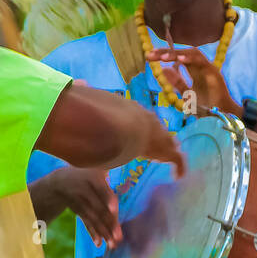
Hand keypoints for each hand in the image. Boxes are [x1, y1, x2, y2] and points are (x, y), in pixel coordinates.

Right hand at [39, 83, 185, 176]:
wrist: (112, 126)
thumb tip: (77, 83)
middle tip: (163, 148)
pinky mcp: (163, 148)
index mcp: (129, 108)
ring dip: (169, 151)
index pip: (139, 117)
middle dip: (160, 137)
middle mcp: (146, 118)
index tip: (141, 131)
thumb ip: (83, 93)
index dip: (142, 126)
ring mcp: (157, 132)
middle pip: (156, 128)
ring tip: (172, 162)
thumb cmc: (95, 115)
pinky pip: (175, 158)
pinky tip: (179, 175)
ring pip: (167, 141)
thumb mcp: (88, 103)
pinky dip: (178, 166)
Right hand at [54, 167, 121, 247]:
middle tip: (118, 237)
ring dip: (103, 232)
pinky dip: (92, 233)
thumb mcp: (98, 169)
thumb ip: (110, 173)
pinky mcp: (78, 211)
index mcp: (93, 177)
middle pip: (99, 208)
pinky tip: (98, 243)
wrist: (63, 181)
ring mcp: (80, 202)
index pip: (102, 190)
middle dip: (109, 224)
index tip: (113, 210)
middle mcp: (85, 190)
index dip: (108, 199)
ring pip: (93, 219)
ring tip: (112, 245)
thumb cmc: (90, 174)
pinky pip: (86, 223)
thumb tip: (124, 166)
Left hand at [146, 46, 242, 117]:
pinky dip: (191, 59)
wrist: (222, 117)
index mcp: (194, 70)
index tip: (149, 57)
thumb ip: (177, 82)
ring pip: (193, 53)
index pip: (178, 58)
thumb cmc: (207, 108)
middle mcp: (201, 67)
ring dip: (176, 54)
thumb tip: (164, 70)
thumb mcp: (187, 95)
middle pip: (183, 52)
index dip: (164, 55)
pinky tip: (180, 59)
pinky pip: (202, 62)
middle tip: (150, 54)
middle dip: (166, 52)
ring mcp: (208, 68)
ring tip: (162, 57)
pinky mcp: (214, 73)